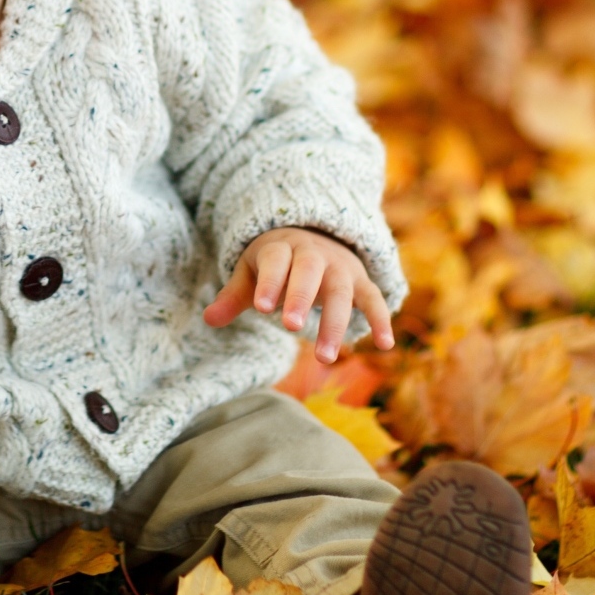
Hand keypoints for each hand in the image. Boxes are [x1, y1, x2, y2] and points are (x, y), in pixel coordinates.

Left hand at [202, 227, 394, 362]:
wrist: (315, 236)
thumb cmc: (276, 262)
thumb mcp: (252, 272)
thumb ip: (234, 296)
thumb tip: (208, 319)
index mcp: (282, 247)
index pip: (276, 261)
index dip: (270, 282)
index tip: (261, 308)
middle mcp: (314, 254)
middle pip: (309, 272)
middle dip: (301, 297)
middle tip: (290, 327)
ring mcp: (341, 268)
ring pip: (341, 291)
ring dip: (335, 323)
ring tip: (324, 359)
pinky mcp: (361, 282)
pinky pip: (374, 299)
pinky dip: (381, 320)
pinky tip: (385, 346)